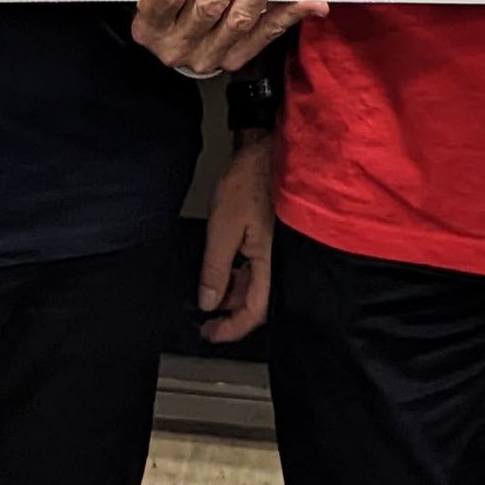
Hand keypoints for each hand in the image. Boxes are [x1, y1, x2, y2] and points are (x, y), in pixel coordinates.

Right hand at [132, 0, 327, 77]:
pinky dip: (289, 15)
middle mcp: (177, 44)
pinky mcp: (234, 60)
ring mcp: (207, 56)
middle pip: (209, 5)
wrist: (171, 46)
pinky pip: (266, 36)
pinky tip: (310, 1)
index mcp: (151, 23)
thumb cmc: (167, 8)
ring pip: (239, 19)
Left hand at [197, 139, 273, 343]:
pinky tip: (225, 267)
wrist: (265, 150)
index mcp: (270, 262)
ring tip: (210, 291)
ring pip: (257, 284)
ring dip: (234, 291)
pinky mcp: (273, 239)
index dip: (233, 328)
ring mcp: (277, 250)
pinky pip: (258, 267)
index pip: (255, 311)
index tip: (211, 334)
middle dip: (231, 311)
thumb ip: (216, 268)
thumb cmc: (250, 182)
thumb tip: (208, 301)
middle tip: (207, 317)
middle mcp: (278, 261)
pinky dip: (240, 273)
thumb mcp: (223, 228)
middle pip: (257, 301)